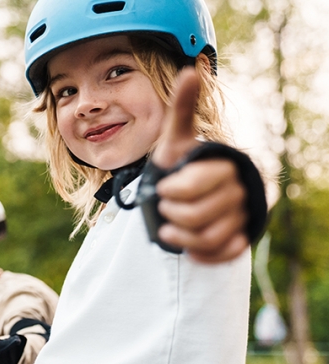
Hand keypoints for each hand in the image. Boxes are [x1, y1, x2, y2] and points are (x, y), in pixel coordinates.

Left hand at [152, 67, 248, 263]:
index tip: (163, 189)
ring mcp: (241, 216)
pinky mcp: (240, 239)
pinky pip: (223, 254)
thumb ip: (182, 109)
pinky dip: (202, 255)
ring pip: (209, 237)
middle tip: (165, 209)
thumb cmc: (180, 165)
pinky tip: (189, 247)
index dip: (170, 192)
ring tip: (170, 230)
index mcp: (225, 165)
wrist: (189, 196)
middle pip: (197, 216)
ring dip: (181, 238)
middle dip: (171, 215)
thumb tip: (189, 69)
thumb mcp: (175, 139)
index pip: (192, 188)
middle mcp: (239, 190)